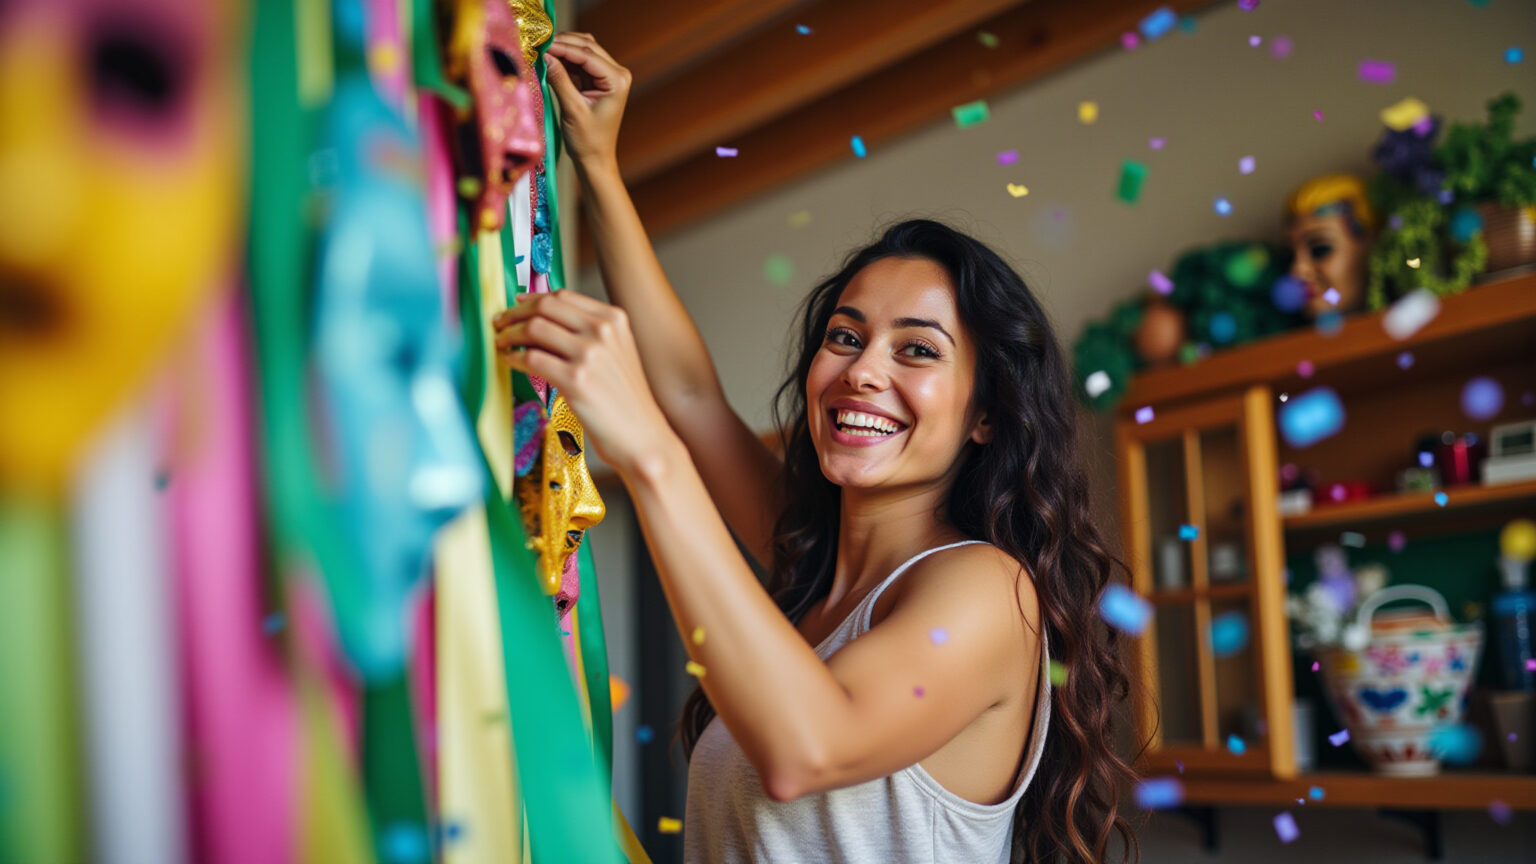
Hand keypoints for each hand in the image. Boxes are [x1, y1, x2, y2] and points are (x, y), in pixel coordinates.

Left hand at [493, 290, 673, 475]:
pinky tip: (510, 362)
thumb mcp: (617, 354)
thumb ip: (590, 333)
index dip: (532, 298)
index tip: (517, 304)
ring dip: (509, 334)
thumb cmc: (626, 401)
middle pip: (545, 306)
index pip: (562, 296)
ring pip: (534, 329)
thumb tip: (543, 320)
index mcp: (614, 319)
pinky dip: (513, 358)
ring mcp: (590, 354)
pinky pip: (531, 359)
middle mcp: (603, 331)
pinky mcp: (576, 380)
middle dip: (515, 312)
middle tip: (499, 323)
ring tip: (501, 343)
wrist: (642, 437)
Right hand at [545, 33, 629, 172]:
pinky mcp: (595, 80)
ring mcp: (607, 75)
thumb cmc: (588, 140)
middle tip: (538, 42)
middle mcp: (617, 74)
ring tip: (541, 49)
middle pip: (587, 47)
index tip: (541, 43)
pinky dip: (563, 59)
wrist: (594, 158)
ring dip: (562, 49)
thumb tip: (545, 56)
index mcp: (617, 80)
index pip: (587, 55)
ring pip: (582, 51)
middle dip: (563, 43)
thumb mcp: (572, 109)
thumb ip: (559, 80)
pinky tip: (548, 59)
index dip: (563, 47)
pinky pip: (578, 62)